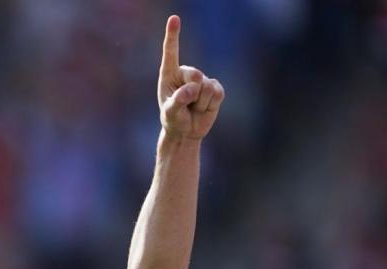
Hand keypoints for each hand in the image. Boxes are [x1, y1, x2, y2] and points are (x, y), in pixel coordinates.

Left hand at [158, 16, 223, 140]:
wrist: (186, 132)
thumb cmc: (173, 120)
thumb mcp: (170, 113)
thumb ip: (178, 101)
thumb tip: (192, 89)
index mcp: (169, 74)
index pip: (171, 52)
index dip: (173, 35)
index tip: (174, 18)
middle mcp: (186, 73)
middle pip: (194, 74)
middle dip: (191, 94)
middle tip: (185, 106)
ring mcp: (202, 80)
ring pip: (206, 87)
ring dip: (200, 103)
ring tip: (193, 108)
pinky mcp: (215, 88)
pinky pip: (217, 93)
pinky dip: (210, 105)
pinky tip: (204, 109)